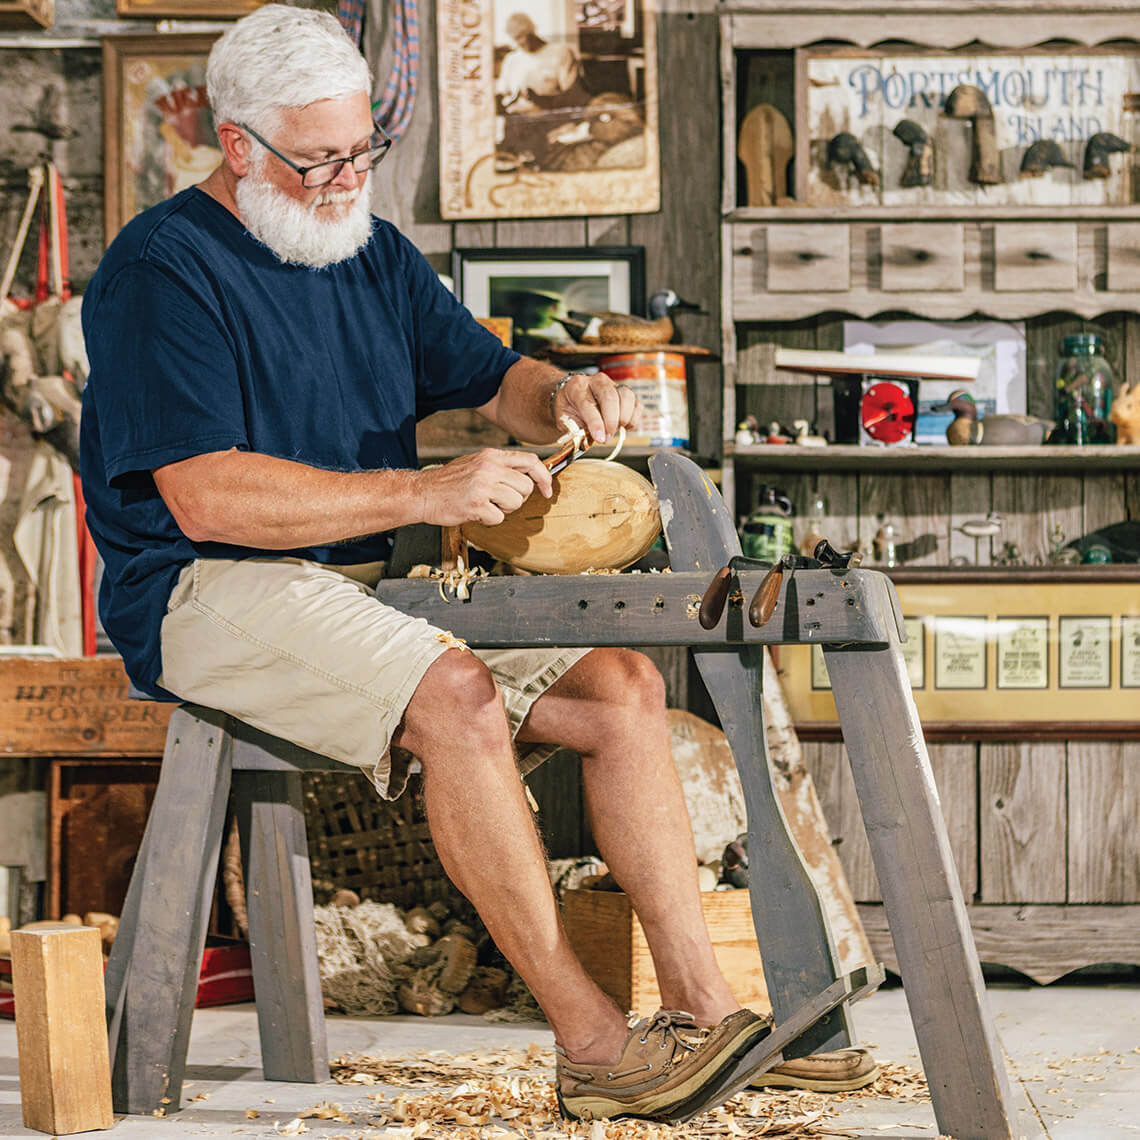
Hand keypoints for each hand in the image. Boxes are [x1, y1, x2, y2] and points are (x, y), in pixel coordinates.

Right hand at [414, 449, 552, 527]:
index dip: (544, 477)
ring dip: (505, 509)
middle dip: (519, 498)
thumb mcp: (476, 463)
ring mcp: (483, 485)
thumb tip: (530, 474)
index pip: (531, 461)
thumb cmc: (449, 482)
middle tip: (501, 500)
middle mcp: (489, 468)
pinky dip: (490, 520)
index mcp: (491, 456)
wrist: (423, 493)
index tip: (547, 490)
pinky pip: (500, 517)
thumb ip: (501, 466)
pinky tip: (477, 512)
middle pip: (527, 486)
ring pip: (517, 502)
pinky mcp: (476, 504)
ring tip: (486, 505)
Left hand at [554, 371, 638, 444]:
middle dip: (611, 421)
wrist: (573, 398)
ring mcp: (613, 385)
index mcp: (577, 386)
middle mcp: (596, 381)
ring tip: (615, 431)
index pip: (588, 403)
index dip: (595, 423)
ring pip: (626, 396)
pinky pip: (636, 404)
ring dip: (624, 418)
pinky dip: (633, 419)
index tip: (600, 438)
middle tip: (607, 438)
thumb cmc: (569, 410)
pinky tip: (624, 427)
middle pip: (609, 397)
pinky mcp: (625, 394)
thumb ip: (574, 429)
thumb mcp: (564, 420)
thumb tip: (588, 440)